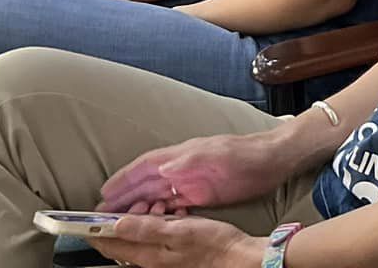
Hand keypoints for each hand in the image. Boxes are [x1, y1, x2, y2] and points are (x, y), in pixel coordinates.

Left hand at [92, 213, 263, 267]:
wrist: (237, 257)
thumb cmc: (213, 244)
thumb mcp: (179, 231)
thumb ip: (147, 228)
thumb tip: (118, 223)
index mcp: (147, 255)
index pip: (109, 245)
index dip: (95, 231)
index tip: (86, 218)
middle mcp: (150, 259)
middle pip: (123, 240)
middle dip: (124, 218)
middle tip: (139, 203)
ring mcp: (161, 258)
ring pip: (140, 236)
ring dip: (143, 218)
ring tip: (158, 205)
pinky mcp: (173, 253)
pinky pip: (156, 237)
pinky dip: (158, 222)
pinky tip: (173, 213)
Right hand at [102, 132, 284, 214]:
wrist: (274, 159)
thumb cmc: (247, 155)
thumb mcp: (218, 156)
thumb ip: (189, 161)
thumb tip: (161, 166)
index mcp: (181, 155)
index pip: (144, 166)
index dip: (122, 179)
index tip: (103, 192)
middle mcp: (182, 168)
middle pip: (146, 183)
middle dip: (124, 197)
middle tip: (102, 214)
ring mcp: (192, 181)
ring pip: (157, 195)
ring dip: (140, 207)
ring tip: (122, 222)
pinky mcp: (202, 192)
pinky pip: (174, 204)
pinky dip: (162, 213)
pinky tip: (155, 222)